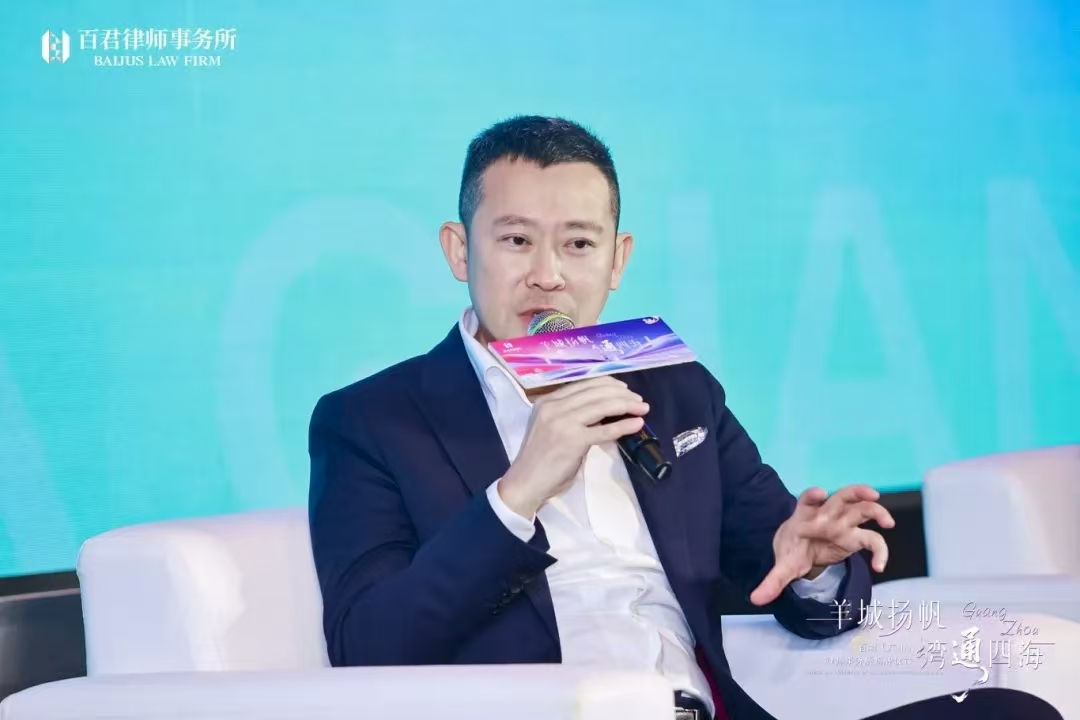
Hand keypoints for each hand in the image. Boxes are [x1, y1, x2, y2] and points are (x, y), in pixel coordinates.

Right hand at [498, 376, 648, 517]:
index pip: (584, 384)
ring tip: (642, 408)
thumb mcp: (550, 427)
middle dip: (622, 393)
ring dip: (627, 405)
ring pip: (602, 406)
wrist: (525, 483)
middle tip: (638, 400)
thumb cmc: (538, 459)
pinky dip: (623, 425)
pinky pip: (605, 429)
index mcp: (548, 401)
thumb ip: (570, 415)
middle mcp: (554, 407)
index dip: (608, 384)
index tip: (624, 389)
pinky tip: (636, 424)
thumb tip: (601, 411)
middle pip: (596, 392)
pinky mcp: (573, 440)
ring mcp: (563, 422)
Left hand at [749, 484, 894, 605]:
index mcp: (804, 515)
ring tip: (887, 522)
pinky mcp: (855, 536)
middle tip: (871, 494)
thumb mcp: (784, 566)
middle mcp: (827, 514)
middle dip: (857, 492)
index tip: (820, 493)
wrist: (802, 548)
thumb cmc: (794, 549)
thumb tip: (755, 600)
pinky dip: (880, 550)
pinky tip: (879, 566)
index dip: (813, 495)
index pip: (807, 500)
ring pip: (863, 509)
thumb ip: (773, 580)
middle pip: (843, 496)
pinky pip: (872, 539)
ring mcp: (843, 523)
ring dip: (876, 511)